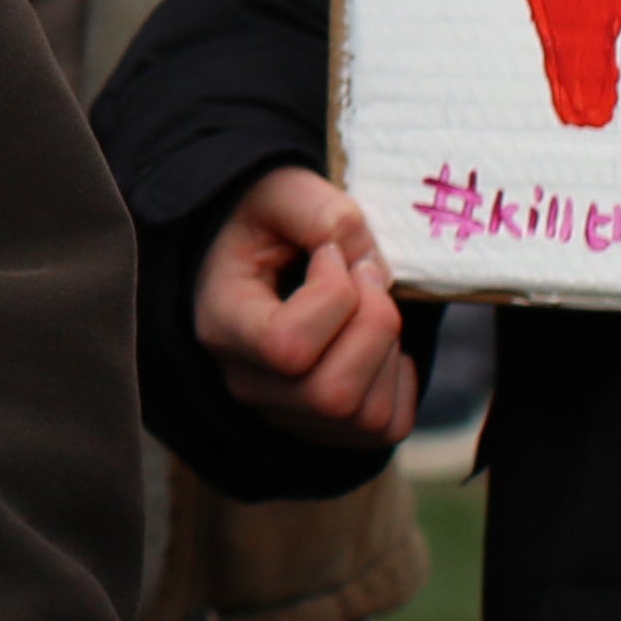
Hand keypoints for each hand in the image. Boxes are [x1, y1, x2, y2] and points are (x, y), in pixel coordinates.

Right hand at [192, 164, 418, 447]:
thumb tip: (369, 266)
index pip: (287, 346)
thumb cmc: (264, 225)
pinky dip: (398, 381)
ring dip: (389, 350)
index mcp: (222, 325)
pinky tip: (375, 343)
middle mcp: (246, 384)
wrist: (258, 255)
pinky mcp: (326, 427)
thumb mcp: (280, 193)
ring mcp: (285, 414)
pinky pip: (386, 426)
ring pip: (364, 414)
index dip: (333, 295)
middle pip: (332, 394)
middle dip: (374, 326)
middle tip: (368, 276)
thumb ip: (321, 212)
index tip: (329, 253)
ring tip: (370, 307)